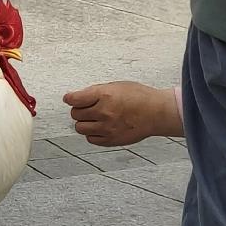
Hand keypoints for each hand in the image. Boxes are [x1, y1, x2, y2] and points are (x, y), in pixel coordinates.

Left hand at [62, 82, 182, 146]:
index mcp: (104, 95)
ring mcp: (107, 128)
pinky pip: (91, 139)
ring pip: (80, 128)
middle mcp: (104, 112)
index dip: (70, 98)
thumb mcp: (117, 86)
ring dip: (84, 123)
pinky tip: (100, 127)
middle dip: (79, 110)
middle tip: (87, 108)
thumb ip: (97, 91)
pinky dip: (93, 134)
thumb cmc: (141, 97)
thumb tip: (80, 96)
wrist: (157, 113)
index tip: (69, 98)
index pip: (74, 99)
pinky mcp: (111, 140)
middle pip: (76, 114)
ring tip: (94, 118)